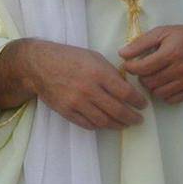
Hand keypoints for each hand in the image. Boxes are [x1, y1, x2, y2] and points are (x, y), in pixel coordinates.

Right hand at [24, 40, 146, 128]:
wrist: (39, 65)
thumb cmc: (69, 57)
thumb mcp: (93, 57)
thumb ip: (110, 72)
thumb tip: (126, 87)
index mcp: (98, 72)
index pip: (126, 93)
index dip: (138, 101)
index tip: (143, 105)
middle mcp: (89, 89)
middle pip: (118, 110)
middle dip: (132, 117)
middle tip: (138, 119)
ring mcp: (77, 102)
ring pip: (104, 121)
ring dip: (118, 125)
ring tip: (125, 124)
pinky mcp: (67, 111)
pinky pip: (88, 124)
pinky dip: (100, 126)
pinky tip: (106, 123)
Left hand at [118, 19, 182, 103]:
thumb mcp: (162, 32)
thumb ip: (141, 43)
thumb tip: (122, 54)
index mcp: (171, 53)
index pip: (143, 68)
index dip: (131, 68)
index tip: (129, 65)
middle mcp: (180, 69)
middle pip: (149, 82)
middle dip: (141, 77)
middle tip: (143, 70)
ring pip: (158, 92)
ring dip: (152, 86)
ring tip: (153, 76)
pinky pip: (171, 99)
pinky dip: (164, 94)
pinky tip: (164, 83)